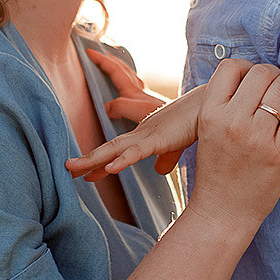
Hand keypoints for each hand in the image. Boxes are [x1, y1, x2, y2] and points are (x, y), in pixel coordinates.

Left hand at [68, 85, 201, 181]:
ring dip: (93, 159)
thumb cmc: (196, 121)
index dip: (100, 163)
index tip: (85, 175)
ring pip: (114, 150)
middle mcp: (141, 134)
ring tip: (73, 168)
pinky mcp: (159, 139)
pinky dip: (123, 160)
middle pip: (108, 149)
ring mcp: (147, 136)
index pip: (117, 152)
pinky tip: (110, 169)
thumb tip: (159, 171)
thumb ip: (166, 158)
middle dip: (87, 160)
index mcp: (145, 137)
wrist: (212, 105)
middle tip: (66, 169)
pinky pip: (137, 152)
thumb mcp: (177, 145)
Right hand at [84, 48, 167, 126]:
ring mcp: (145, 98)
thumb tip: (106, 107)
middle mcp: (139, 91)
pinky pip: (135, 87)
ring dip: (120, 68)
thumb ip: (121, 106)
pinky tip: (129, 90)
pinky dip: (129, 82)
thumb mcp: (137, 111)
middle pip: (123, 69)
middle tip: (99, 53)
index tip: (89, 52)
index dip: (101, 60)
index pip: (114, 70)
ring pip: (130, 76)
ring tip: (113, 65)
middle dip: (110, 60)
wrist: (182, 124)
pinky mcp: (149, 106)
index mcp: (133, 91)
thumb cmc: (161, 119)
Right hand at [185, 60, 279, 234]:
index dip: (245, 68)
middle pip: (260, 73)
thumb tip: (247, 74)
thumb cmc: (216, 172)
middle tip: (276, 83)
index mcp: (209, 114)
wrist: (222, 213)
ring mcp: (257, 137)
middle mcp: (232, 122)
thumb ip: (222, 104)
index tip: (253, 79)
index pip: (230, 68)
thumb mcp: (207, 132)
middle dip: (271, 73)